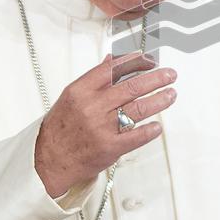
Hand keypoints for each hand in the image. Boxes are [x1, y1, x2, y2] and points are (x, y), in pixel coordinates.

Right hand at [35, 53, 175, 196]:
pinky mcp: (110, 147)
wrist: (49, 160)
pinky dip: (150, 130)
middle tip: (170, 75)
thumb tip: (112, 60)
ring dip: (159, 100)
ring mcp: (102, 127)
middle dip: (156, 79)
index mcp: (81, 91)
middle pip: (132, 87)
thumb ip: (94, 79)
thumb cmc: (61, 128)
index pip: (114, 70)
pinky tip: (158, 125)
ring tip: (171, 94)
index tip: (150, 59)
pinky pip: (136, 136)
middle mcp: (92, 107)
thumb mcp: (72, 96)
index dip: (136, 62)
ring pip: (138, 109)